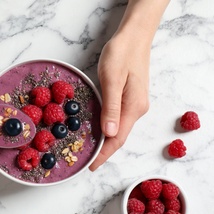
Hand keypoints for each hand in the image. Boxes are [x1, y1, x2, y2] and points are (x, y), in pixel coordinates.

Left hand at [89, 34, 149, 170]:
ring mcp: (135, 104)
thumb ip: (111, 107)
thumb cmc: (121, 54)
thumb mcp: (112, 80)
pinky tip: (97, 130)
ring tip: (88, 149)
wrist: (134, 37)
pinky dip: (106, 128)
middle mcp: (136, 109)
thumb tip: (109, 134)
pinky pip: (118, 119)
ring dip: (104, 141)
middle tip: (85, 159)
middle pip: (118, 137)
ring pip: (118, 129)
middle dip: (103, 151)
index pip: (117, 139)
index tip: (91, 166)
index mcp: (133, 108)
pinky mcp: (130, 98)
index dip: (104, 154)